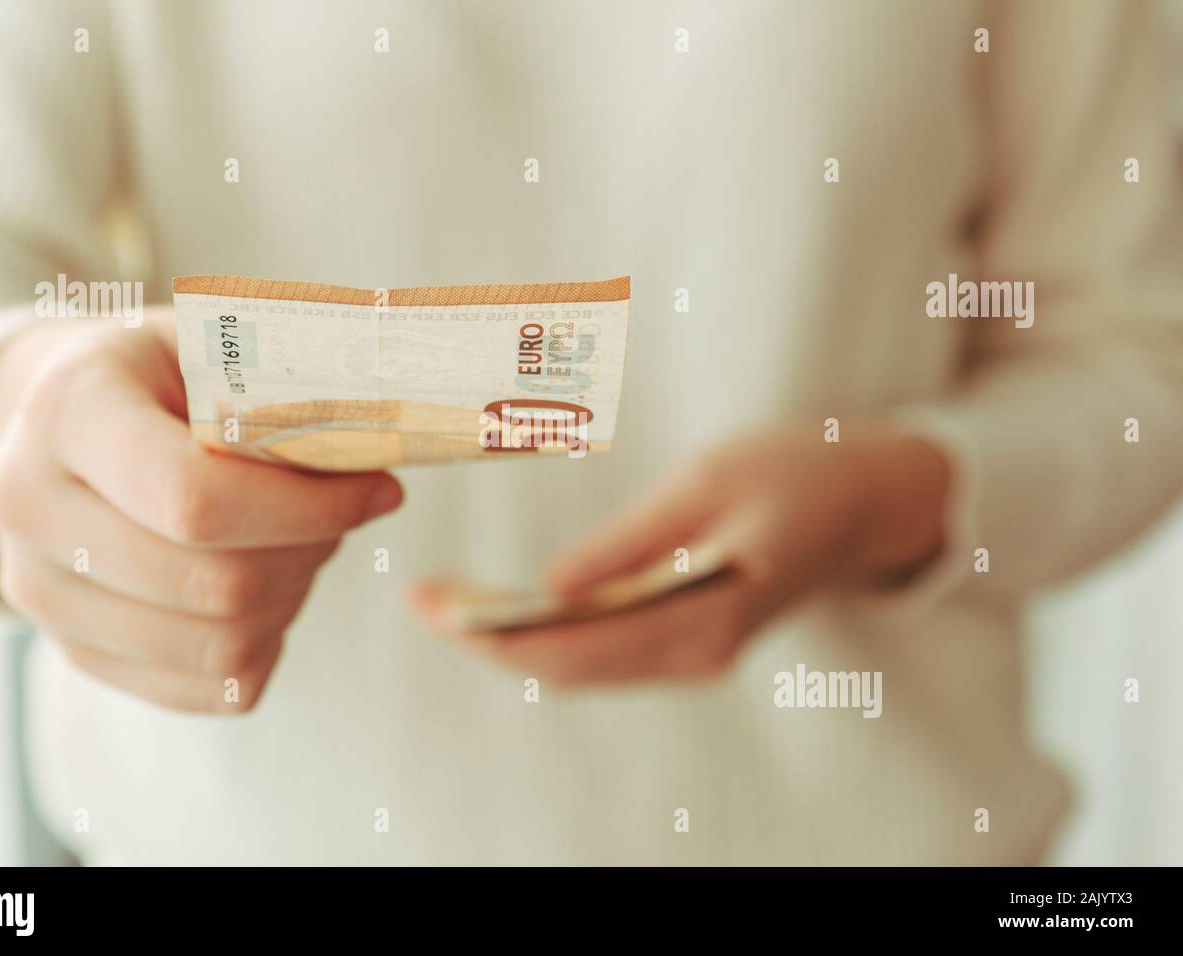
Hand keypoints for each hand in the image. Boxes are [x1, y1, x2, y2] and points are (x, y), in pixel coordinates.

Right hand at [0, 309, 401, 711]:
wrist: (70, 422)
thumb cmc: (170, 375)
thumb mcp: (229, 344)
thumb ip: (296, 389)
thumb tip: (375, 456)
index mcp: (68, 408)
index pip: (196, 499)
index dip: (309, 509)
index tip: (379, 490)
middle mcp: (26, 504)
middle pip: (215, 584)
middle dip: (310, 550)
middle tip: (336, 511)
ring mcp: (39, 590)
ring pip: (219, 647)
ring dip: (293, 597)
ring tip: (301, 543)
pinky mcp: (74, 650)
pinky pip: (210, 690)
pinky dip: (267, 645)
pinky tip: (270, 586)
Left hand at [413, 428, 950, 685]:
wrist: (865, 499)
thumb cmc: (789, 472)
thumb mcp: (705, 483)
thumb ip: (630, 541)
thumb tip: (552, 583)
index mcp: (708, 612)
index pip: (580, 644)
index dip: (498, 632)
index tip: (435, 607)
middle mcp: (700, 651)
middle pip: (571, 668)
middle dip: (489, 640)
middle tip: (422, 600)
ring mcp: (698, 655)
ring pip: (586, 669)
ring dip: (514, 641)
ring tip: (449, 600)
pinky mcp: (692, 643)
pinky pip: (609, 656)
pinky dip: (553, 636)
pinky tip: (512, 606)